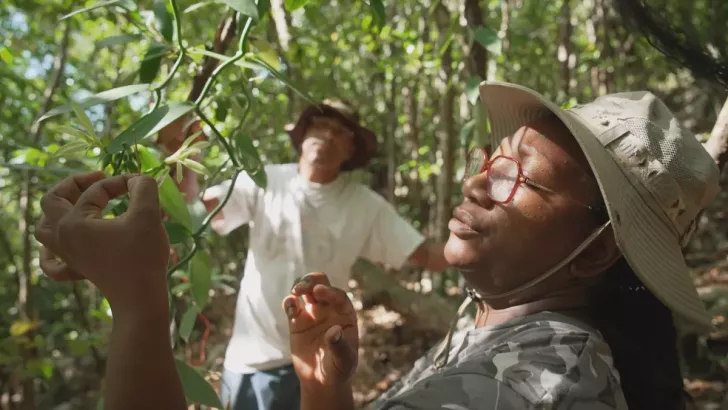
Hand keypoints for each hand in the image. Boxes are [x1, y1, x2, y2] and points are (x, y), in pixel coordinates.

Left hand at [34, 171, 169, 314]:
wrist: (140, 296)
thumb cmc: (142, 255)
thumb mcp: (148, 215)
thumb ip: (144, 188)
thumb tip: (140, 180)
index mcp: (75, 221)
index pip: (96, 190)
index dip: (120, 181)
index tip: (142, 183)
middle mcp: (63, 237)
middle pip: (52, 202)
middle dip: (74, 185)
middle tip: (97, 180)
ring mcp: (67, 255)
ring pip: (45, 230)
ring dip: (57, 213)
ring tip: (77, 206)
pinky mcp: (78, 270)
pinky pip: (52, 262)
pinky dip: (50, 253)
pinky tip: (61, 248)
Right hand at [283, 272, 358, 390]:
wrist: (322, 382)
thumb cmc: (339, 370)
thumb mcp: (344, 361)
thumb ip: (340, 347)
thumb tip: (334, 331)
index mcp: (345, 314)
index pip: (338, 296)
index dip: (329, 291)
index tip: (319, 291)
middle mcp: (329, 309)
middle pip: (321, 284)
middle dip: (312, 281)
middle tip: (303, 287)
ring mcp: (312, 314)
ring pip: (305, 291)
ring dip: (299, 286)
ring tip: (295, 293)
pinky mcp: (297, 322)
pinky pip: (292, 307)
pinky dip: (289, 303)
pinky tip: (290, 306)